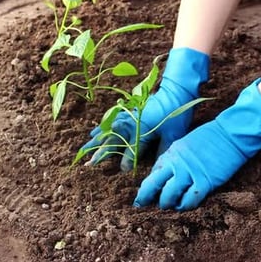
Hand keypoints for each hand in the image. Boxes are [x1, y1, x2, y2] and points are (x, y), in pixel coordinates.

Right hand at [81, 48, 209, 170]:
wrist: (175, 91)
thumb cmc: (175, 113)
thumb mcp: (173, 133)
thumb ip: (163, 149)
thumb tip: (157, 165)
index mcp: (141, 130)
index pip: (131, 150)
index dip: (127, 161)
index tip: (124, 170)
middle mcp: (131, 124)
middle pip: (112, 140)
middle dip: (99, 152)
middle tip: (88, 163)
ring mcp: (129, 117)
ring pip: (108, 130)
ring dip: (96, 139)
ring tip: (85, 148)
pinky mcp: (130, 111)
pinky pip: (111, 119)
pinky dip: (103, 126)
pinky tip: (96, 129)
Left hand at [133, 79, 260, 210]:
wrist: (231, 133)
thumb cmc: (210, 138)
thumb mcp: (185, 144)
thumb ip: (175, 158)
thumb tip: (166, 173)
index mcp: (171, 154)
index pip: (153, 173)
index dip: (147, 186)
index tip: (144, 195)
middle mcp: (176, 164)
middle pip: (153, 185)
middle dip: (145, 197)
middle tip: (143, 205)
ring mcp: (189, 173)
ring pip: (169, 195)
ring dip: (167, 203)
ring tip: (169, 206)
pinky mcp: (204, 182)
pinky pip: (189, 200)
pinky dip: (185, 205)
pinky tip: (185, 206)